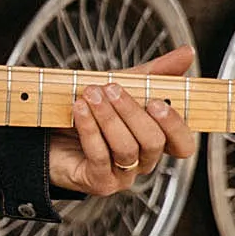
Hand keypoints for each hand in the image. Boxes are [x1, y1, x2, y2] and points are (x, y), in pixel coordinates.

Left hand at [47, 46, 197, 198]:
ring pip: (126, 148)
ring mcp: (122, 175)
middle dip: (132, 112)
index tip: (156, 102)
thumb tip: (187, 53)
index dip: (176, 126)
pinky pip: (100, 156)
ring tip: (91, 94)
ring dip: (108, 117)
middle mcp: (142, 161)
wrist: (47, 132)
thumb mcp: (124, 86)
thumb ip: (156, 73)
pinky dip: (90, 129)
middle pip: (153, 142)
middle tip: (112, 88)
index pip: (183, 144)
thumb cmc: (90, 111)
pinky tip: (80, 110)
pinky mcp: (99, 183)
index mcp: (154, 141)